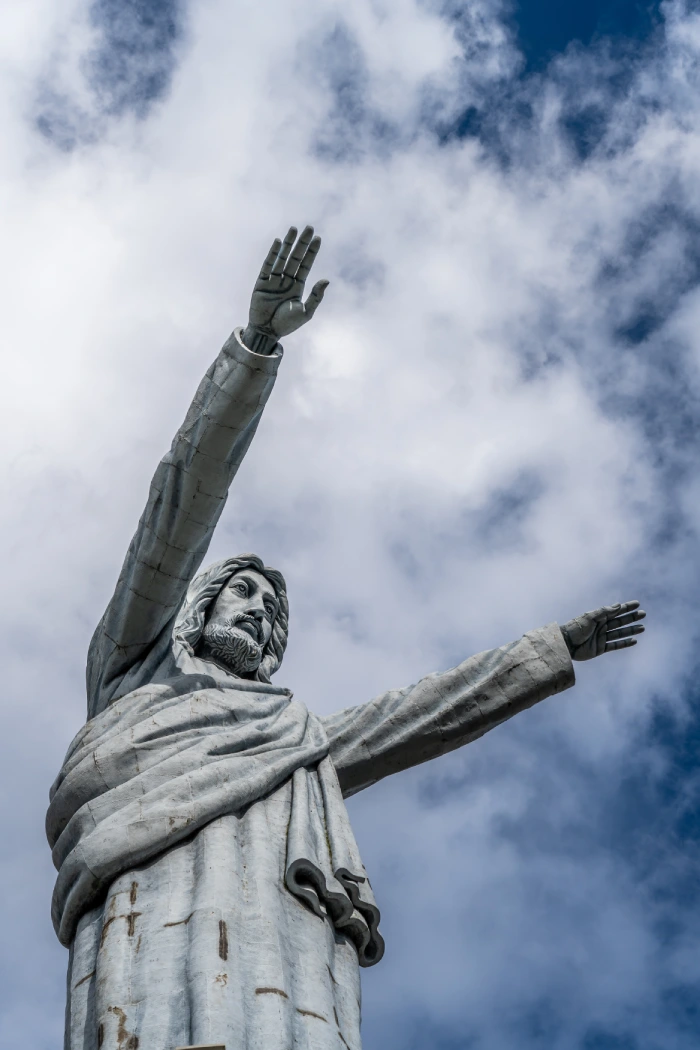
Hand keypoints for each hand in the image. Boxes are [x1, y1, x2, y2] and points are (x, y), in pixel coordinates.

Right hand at [242, 225, 328, 353]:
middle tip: (309, 227)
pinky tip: (279, 242)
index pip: (306, 265)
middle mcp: (286, 280)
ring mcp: (273, 280)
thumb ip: (316, 296)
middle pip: (296, 257)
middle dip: (302, 243)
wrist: (267, 333)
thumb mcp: (306, 312)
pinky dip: (273, 254)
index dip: (312, 252)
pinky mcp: (261, 282)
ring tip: (294, 229)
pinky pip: (268, 265)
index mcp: (298, 287)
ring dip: (289, 244)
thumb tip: (326, 279)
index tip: (318, 238)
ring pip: (282, 258)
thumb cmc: (287, 325)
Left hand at [560, 601, 645, 660]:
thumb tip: (618, 605)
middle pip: (620, 621)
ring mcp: (602, 637)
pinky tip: (634, 640)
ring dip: (631, 630)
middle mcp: (602, 626)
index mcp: (599, 617)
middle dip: (631, 618)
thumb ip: (604, 612)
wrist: (566, 644)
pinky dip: (624, 643)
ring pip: (620, 633)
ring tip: (642, 628)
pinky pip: (615, 645)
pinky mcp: (601, 648)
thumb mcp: (589, 617)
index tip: (637, 604)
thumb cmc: (575, 628)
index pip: (615, 611)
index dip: (626, 608)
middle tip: (644, 614)